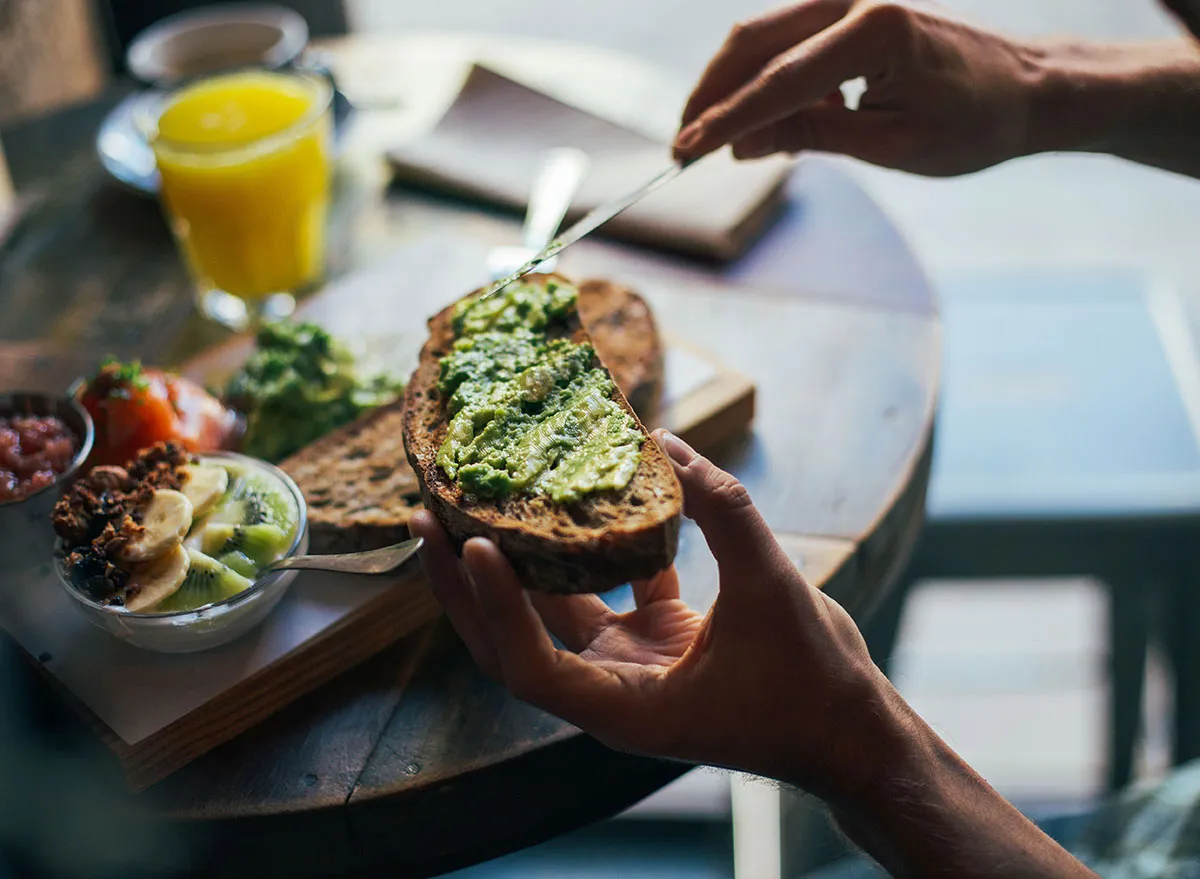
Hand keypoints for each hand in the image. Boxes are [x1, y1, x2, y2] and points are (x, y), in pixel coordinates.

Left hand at [410, 430, 914, 804]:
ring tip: (474, 502)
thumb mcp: (773, 589)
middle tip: (429, 517)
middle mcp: (610, 690)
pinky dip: (586, 552)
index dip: (494, 608)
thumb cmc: (813, 686)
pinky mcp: (650, 641)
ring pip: (549, 613)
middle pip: (511, 640)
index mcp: (625, 707)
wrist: (849, 732)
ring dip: (512, 563)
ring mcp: (627, 665)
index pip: (531, 664)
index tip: (476, 545)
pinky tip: (575, 499)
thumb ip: (724, 513)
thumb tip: (671, 444)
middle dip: (464, 585)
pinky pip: (602, 592)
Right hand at [673, 0, 1050, 175]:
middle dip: (712, 96)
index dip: (726, 122)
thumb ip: (810, 135)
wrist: (1027, 89)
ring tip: (724, 143)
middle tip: (684, 147)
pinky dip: (765, 80)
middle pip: (753, 41)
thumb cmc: (972, 123)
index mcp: (875, 31)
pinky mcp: (851, 9)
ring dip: (733, 88)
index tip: (684, 153)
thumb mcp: (888, 145)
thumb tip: (740, 144)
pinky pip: (787, 40)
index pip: (777, 82)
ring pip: (762, 36)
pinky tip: (771, 123)